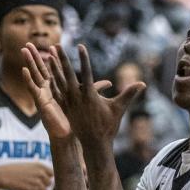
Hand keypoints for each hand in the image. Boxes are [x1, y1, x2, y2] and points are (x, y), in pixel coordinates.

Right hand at [0, 162, 52, 189]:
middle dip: (42, 186)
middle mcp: (40, 173)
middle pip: (49, 183)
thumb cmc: (14, 171)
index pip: (52, 174)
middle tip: (32, 188)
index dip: (47, 178)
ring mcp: (37, 181)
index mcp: (40, 165)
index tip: (40, 182)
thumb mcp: (28, 167)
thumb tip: (50, 181)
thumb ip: (39, 172)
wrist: (1, 175)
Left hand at [21, 44, 143, 146]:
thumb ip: (129, 94)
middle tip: (56, 46)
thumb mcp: (119, 108)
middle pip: (68, 74)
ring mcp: (69, 103)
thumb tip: (143, 84)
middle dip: (62, 59)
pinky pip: (56, 92)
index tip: (80, 46)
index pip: (86, 72)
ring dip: (53, 68)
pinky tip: (46, 74)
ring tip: (48, 56)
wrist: (94, 143)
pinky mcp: (65, 108)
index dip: (83, 58)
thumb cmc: (108, 126)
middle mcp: (77, 97)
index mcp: (90, 95)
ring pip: (59, 82)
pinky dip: (51, 82)